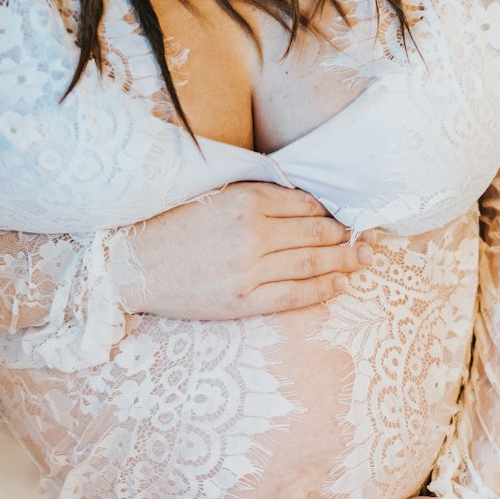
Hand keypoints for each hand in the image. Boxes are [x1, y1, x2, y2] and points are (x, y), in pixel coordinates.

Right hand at [115, 183, 372, 322]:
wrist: (132, 265)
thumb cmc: (173, 228)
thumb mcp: (216, 197)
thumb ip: (257, 197)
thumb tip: (304, 203)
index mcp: (246, 200)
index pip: (305, 204)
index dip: (331, 212)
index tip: (345, 218)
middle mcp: (252, 232)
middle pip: (316, 233)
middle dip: (346, 237)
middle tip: (367, 239)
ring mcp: (249, 270)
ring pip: (312, 264)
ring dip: (344, 262)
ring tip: (363, 260)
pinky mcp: (242, 301)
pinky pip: (294, 296)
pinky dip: (322, 290)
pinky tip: (338, 285)